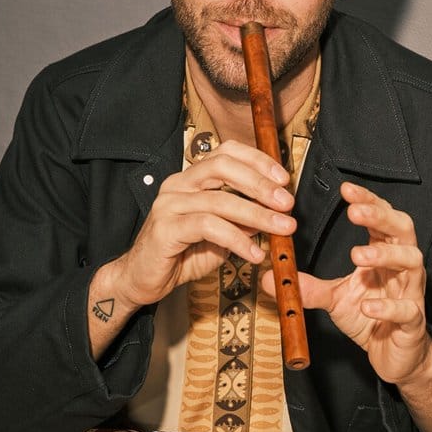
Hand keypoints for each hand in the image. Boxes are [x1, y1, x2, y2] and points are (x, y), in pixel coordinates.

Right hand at [111, 142, 293, 307]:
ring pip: (220, 199)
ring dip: (257, 214)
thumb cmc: (182, 254)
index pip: (226, 152)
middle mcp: (178, 184)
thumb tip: (277, 213)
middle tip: (287, 203)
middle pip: (223, 166)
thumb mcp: (222, 234)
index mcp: (192, 178)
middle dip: (261, 183)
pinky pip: (208, 226)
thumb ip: (244, 221)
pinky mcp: (165, 228)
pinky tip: (253, 253)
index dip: (258, 160)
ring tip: (282, 229)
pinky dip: (236, 239)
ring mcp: (169, 204)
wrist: (144, 279)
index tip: (284, 179)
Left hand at [284, 182, 431, 387]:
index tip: (346, 189)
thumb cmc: (371, 319)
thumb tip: (271, 277)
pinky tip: (368, 306)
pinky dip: (387, 307)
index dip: (368, 201)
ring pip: (411, 262)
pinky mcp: (413, 321)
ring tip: (357, 256)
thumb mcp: (334, 298)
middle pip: (403, 230)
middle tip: (354, 211)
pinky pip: (406, 310)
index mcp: (385, 255)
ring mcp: (411, 293)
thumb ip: (308, 286)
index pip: (381, 219)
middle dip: (380, 217)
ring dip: (385, 256)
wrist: (395, 356)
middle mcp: (402, 268)